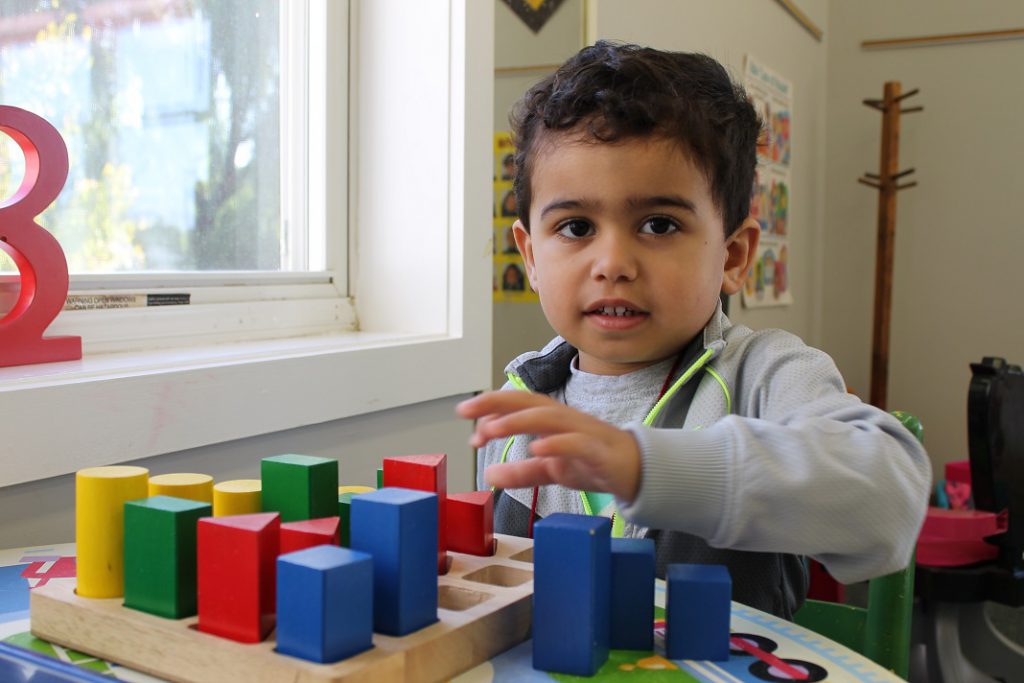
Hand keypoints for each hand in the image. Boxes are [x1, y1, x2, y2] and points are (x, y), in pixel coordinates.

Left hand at [456, 391, 642, 503]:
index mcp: (553, 420)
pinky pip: (577, 443)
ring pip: (549, 417)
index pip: (518, 404)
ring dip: (518, 420)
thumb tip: (489, 473)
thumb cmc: (594, 463)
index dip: (491, 408)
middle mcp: (566, 419)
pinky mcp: (600, 451)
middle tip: (465, 410)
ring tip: (491, 429)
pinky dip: (556, 443)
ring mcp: (583, 432)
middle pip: (528, 401)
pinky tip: (536, 447)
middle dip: (495, 402)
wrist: (640, 472)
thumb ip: (522, 471)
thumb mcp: (552, 469)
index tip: (466, 421)